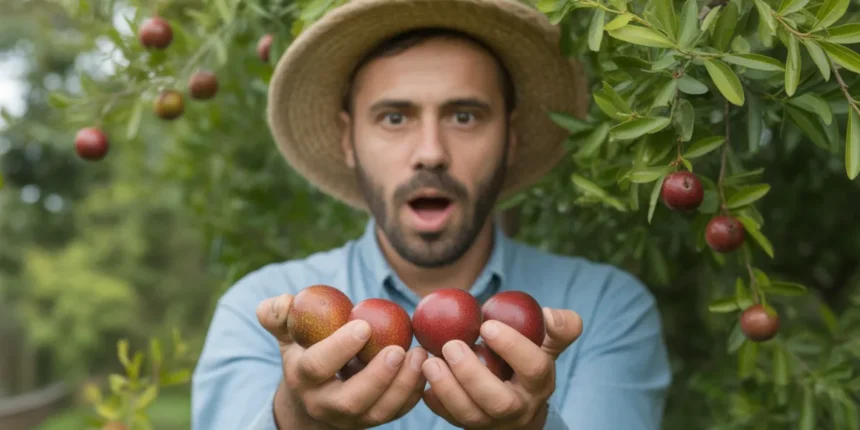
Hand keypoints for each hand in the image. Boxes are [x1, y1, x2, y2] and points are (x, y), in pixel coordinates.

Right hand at [256, 293, 427, 429]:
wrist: (311, 397)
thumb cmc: (304, 353)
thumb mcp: (287, 334)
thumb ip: (279, 314)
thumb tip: (285, 300)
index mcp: (302, 378)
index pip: (317, 367)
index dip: (339, 347)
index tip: (364, 325)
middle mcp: (325, 404)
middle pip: (350, 401)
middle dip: (376, 377)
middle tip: (398, 349)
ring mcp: (351, 418)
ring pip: (378, 412)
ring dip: (402, 385)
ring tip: (419, 354)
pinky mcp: (372, 421)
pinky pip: (395, 413)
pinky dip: (413, 393)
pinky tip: (425, 368)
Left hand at [421, 307, 582, 429]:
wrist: (518, 409)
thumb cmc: (527, 366)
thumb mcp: (547, 348)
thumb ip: (558, 330)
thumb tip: (550, 313)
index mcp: (539, 383)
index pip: (534, 368)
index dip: (513, 347)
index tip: (488, 325)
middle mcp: (519, 407)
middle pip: (498, 401)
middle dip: (472, 374)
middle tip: (451, 345)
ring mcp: (492, 422)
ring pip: (470, 415)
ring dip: (447, 388)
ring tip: (430, 361)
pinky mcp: (470, 427)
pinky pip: (450, 419)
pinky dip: (435, 401)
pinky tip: (424, 380)